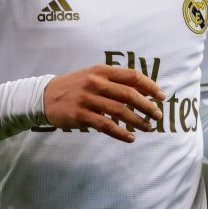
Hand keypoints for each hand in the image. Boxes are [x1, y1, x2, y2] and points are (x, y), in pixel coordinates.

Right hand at [43, 64, 165, 142]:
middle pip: (129, 94)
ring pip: (119, 111)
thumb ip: (114, 80)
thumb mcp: (93, 75)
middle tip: (158, 115)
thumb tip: (142, 90)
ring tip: (148, 128)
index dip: (150, 86)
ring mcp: (87, 99)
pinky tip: (130, 138)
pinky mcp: (80, 115)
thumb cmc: (75, 86)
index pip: (132, 76)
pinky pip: (106, 125)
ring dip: (137, 121)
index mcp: (102, 70)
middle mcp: (95, 82)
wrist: (45, 96)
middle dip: (147, 106)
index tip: (161, 96)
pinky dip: (121, 133)